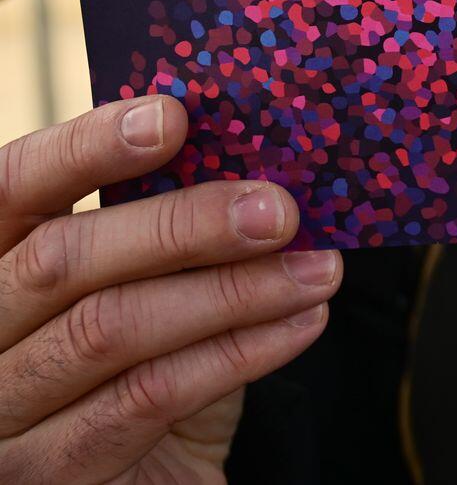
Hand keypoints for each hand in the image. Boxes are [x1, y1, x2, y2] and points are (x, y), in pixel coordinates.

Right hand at [0, 96, 338, 482]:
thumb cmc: (148, 374)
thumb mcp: (148, 292)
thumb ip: (170, 234)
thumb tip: (259, 159)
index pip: (10, 189)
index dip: (83, 148)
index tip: (172, 116)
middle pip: (61, 262)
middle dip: (181, 224)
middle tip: (279, 208)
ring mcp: (1, 416)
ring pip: (110, 329)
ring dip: (232, 290)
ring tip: (317, 269)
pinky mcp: (51, 474)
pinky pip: (150, 395)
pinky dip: (238, 351)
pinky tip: (301, 323)